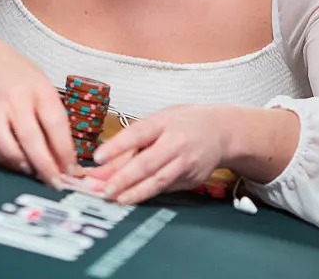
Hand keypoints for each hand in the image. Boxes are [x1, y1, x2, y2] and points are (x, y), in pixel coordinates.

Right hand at [0, 38, 78, 186]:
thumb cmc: (21, 79)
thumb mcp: (43, 89)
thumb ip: (53, 120)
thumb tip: (66, 159)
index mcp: (38, 89)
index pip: (55, 123)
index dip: (64, 151)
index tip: (72, 171)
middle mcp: (15, 99)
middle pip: (31, 139)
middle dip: (45, 166)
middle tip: (55, 184)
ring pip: (7, 146)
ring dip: (23, 165)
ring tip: (34, 174)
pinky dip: (6, 160)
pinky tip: (17, 163)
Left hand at [88, 105, 228, 204]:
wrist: (221, 131)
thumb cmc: (183, 123)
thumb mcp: (158, 121)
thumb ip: (133, 141)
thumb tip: (103, 164)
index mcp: (164, 123)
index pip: (137, 134)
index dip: (116, 147)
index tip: (97, 158)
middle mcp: (177, 143)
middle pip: (147, 163)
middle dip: (123, 178)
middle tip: (103, 189)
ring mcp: (187, 163)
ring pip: (158, 181)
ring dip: (135, 192)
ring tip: (116, 198)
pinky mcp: (192, 180)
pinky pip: (166, 188)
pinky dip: (148, 193)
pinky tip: (132, 198)